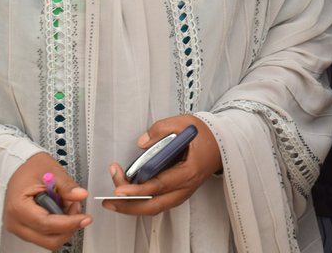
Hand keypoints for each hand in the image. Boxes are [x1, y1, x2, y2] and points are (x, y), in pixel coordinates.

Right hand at [4, 152, 89, 249]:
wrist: (19, 168)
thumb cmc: (31, 169)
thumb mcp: (52, 171)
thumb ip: (67, 186)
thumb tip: (80, 195)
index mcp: (19, 207)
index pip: (46, 224)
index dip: (69, 223)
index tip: (84, 218)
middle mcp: (15, 222)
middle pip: (48, 240)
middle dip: (68, 227)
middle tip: (76, 208)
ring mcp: (18, 228)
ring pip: (48, 241)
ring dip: (63, 228)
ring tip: (68, 207)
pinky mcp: (24, 229)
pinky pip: (44, 236)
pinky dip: (57, 228)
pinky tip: (60, 212)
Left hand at [102, 115, 221, 215]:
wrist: (222, 144)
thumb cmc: (205, 135)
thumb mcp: (184, 123)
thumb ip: (161, 129)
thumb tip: (141, 143)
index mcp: (189, 171)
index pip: (160, 185)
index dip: (138, 190)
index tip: (120, 189)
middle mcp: (185, 187)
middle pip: (154, 205)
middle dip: (129, 205)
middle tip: (109, 200)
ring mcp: (182, 192)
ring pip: (155, 208)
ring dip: (133, 207)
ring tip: (112, 201)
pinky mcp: (177, 192)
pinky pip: (157, 203)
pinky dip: (140, 203)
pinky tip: (127, 197)